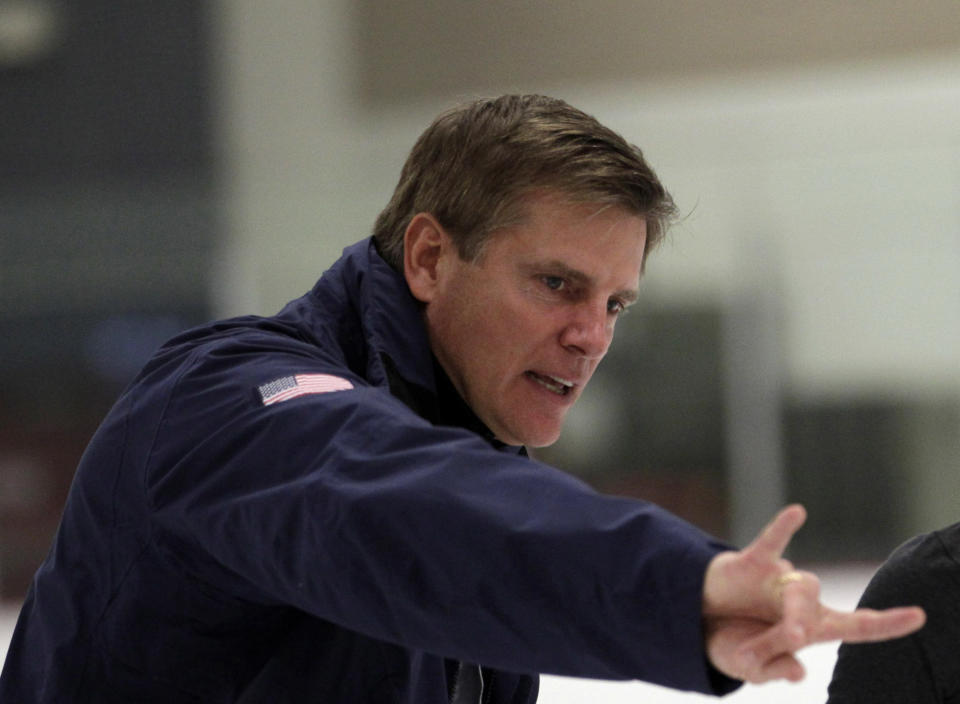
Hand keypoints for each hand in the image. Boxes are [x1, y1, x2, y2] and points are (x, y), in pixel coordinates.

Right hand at [702, 504, 925, 683]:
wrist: (696, 618)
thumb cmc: (733, 641)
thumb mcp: (749, 667)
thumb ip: (773, 668)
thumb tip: (800, 670)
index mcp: (810, 629)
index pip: (858, 626)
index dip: (887, 623)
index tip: (918, 616)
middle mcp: (799, 601)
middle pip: (814, 609)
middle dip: (801, 624)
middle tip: (792, 637)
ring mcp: (777, 579)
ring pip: (796, 585)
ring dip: (789, 607)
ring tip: (777, 627)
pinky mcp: (752, 562)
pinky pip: (770, 542)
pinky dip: (784, 528)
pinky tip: (798, 512)